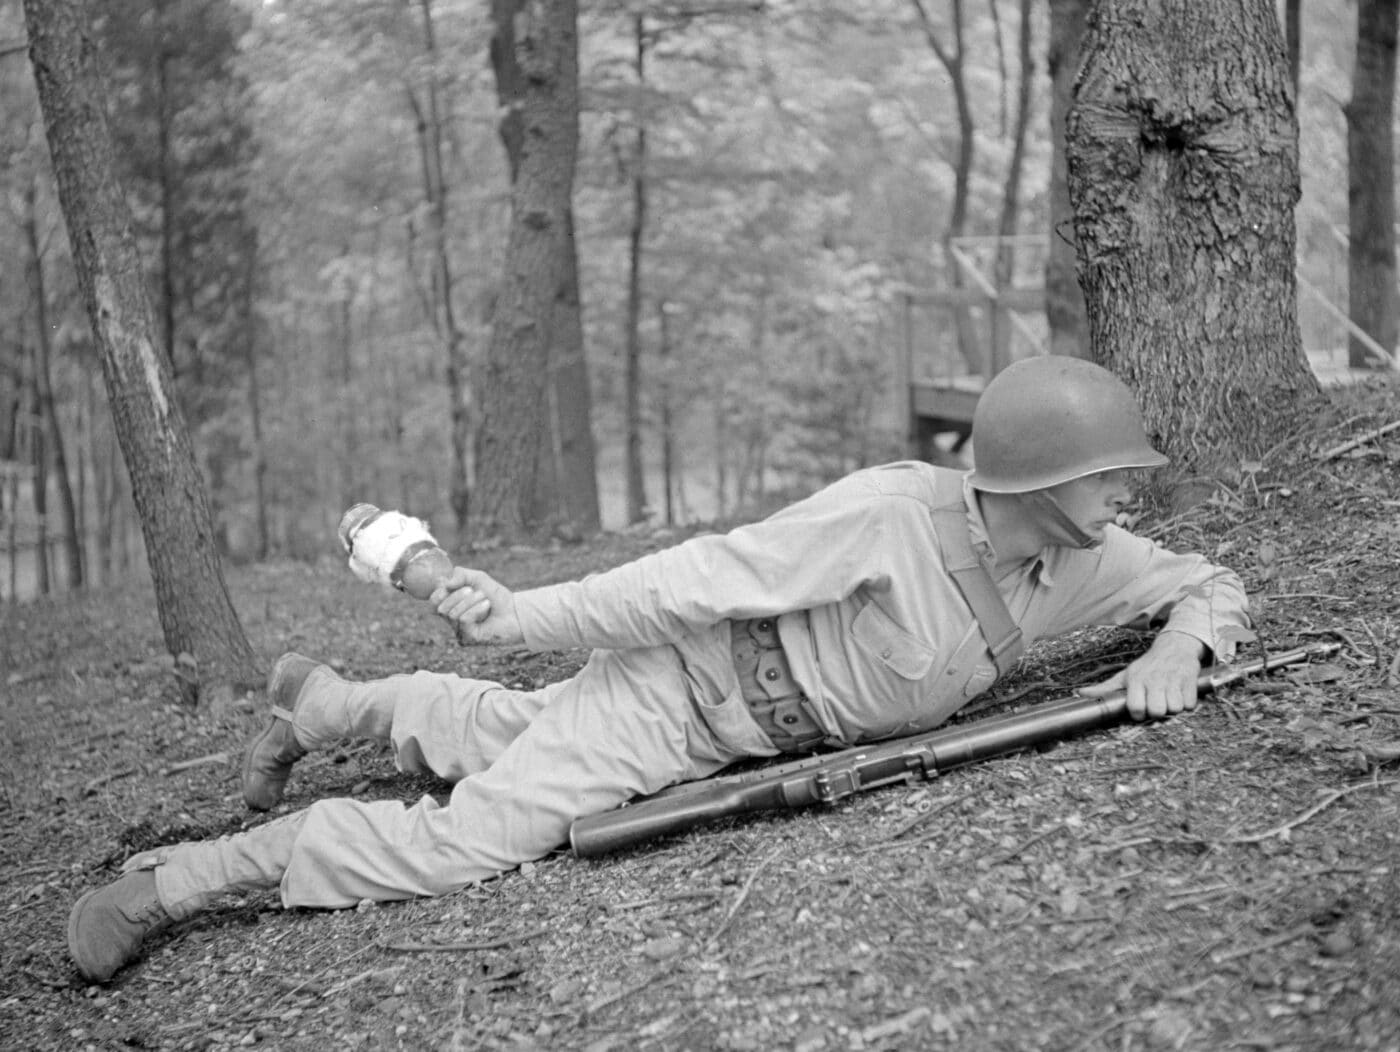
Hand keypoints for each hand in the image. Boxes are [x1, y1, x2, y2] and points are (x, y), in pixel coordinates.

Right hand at [429, 567, 522, 645]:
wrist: (516, 612)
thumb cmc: (497, 597)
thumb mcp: (478, 579)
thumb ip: (460, 574)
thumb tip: (445, 583)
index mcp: (451, 605)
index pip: (433, 602)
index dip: (438, 593)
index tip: (450, 585)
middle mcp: (452, 620)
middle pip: (439, 607)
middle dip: (457, 595)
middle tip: (475, 591)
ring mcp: (459, 631)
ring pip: (452, 613)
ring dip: (471, 602)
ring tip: (486, 600)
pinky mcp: (467, 638)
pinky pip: (463, 620)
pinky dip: (476, 609)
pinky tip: (487, 607)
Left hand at [1078, 631, 1205, 719]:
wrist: (1174, 647)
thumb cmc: (1147, 666)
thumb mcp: (1125, 675)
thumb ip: (1105, 688)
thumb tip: (1080, 694)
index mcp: (1136, 679)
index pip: (1136, 708)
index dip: (1138, 714)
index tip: (1140, 710)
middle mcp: (1154, 679)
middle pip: (1157, 711)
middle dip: (1157, 711)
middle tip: (1157, 703)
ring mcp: (1173, 679)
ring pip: (1175, 709)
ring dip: (1173, 707)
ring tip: (1169, 697)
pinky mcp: (1190, 680)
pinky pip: (1190, 705)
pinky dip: (1187, 703)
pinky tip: (1180, 694)